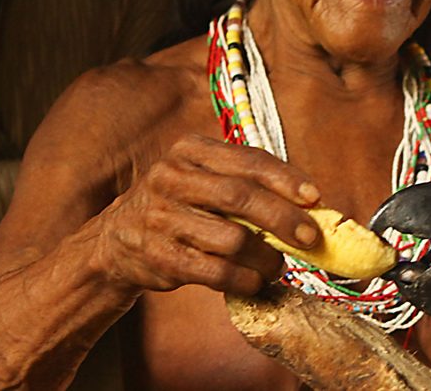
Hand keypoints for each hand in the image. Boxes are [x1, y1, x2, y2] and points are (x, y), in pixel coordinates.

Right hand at [90, 134, 321, 295]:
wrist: (116, 240)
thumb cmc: (180, 205)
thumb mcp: (203, 179)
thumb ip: (248, 184)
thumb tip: (310, 205)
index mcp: (189, 150)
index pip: (248, 160)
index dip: (286, 179)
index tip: (315, 197)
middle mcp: (171, 178)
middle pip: (241, 197)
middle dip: (283, 219)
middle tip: (310, 238)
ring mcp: (161, 217)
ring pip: (232, 239)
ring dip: (266, 257)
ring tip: (278, 265)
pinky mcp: (158, 256)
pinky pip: (214, 271)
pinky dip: (243, 279)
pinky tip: (256, 281)